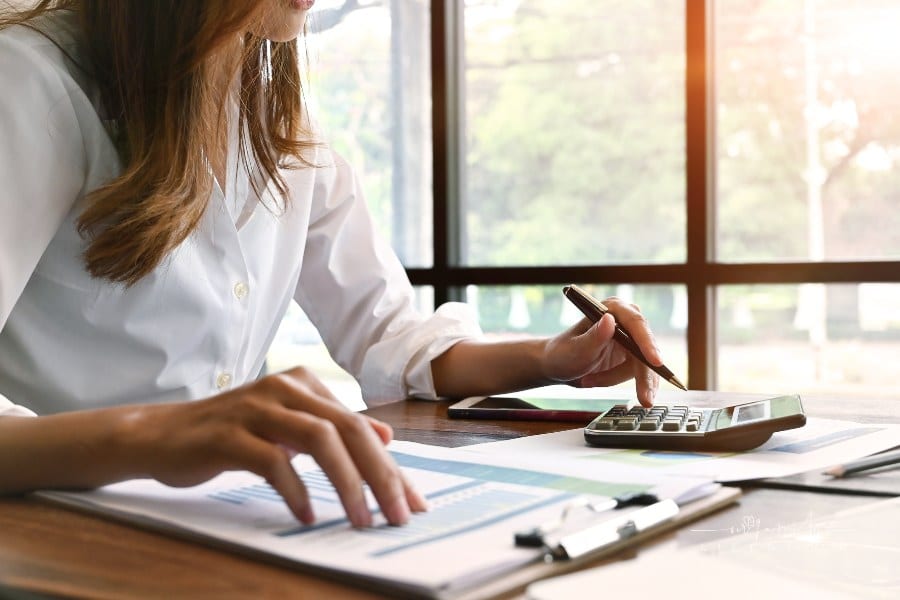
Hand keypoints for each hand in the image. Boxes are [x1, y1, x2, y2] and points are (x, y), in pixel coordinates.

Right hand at [120, 366, 426, 526]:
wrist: (160, 434)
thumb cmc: (231, 434)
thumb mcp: (288, 427)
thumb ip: (333, 428)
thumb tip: (384, 436)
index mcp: (304, 385)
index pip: (360, 427)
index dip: (391, 467)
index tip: (412, 503)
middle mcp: (285, 388)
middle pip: (348, 429)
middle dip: (380, 475)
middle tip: (397, 515)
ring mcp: (256, 407)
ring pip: (318, 439)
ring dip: (346, 483)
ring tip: (359, 519)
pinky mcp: (227, 434)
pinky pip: (271, 461)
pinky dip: (294, 490)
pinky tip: (305, 516)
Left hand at [541, 297, 660, 406]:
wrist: (557, 366)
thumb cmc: (562, 354)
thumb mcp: (576, 349)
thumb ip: (594, 337)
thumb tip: (610, 320)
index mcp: (612, 309)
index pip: (636, 324)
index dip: (647, 343)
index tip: (655, 362)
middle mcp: (625, 320)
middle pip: (645, 348)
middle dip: (643, 375)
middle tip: (645, 399)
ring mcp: (630, 338)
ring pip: (642, 365)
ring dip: (616, 378)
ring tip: (589, 381)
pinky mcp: (632, 355)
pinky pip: (638, 373)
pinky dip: (618, 381)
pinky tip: (597, 381)